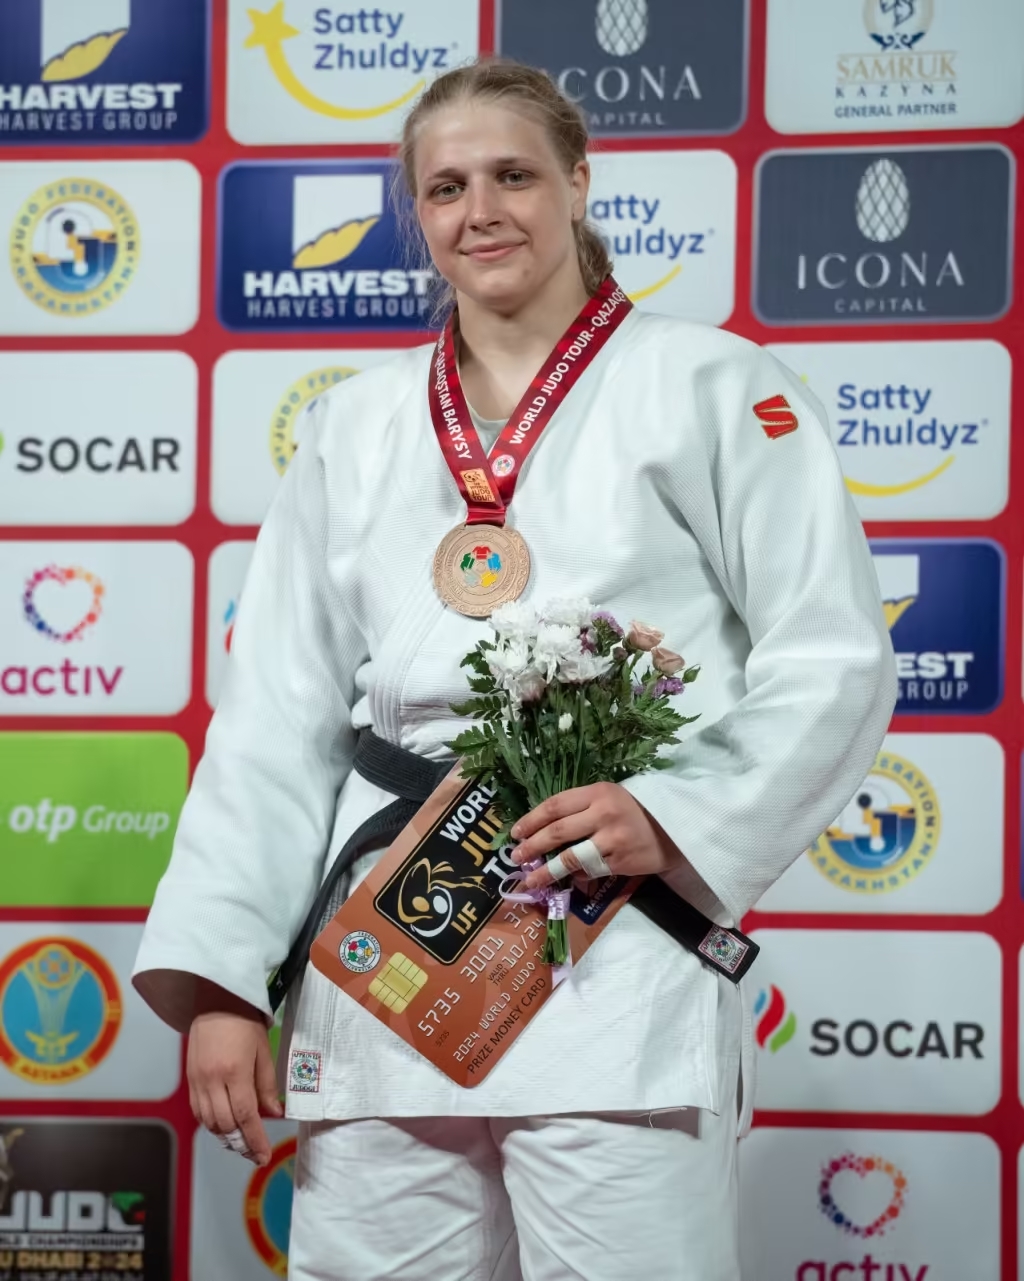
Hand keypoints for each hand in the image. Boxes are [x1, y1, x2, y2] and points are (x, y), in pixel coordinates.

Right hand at [187, 985, 282, 1166]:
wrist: (214, 1000)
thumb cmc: (244, 1021)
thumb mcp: (263, 1050)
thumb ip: (266, 1085)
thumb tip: (273, 1114)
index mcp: (234, 1072)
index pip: (245, 1117)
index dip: (255, 1140)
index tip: (263, 1156)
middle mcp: (212, 1081)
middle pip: (226, 1125)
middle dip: (241, 1144)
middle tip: (255, 1153)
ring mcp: (197, 1081)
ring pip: (210, 1122)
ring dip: (226, 1137)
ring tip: (241, 1142)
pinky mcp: (189, 1079)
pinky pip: (199, 1111)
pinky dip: (211, 1124)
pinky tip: (224, 1125)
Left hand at [509, 782, 683, 889]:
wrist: (676, 828)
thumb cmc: (637, 811)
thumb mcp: (610, 797)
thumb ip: (581, 808)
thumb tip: (544, 829)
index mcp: (598, 792)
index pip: (555, 805)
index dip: (531, 819)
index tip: (515, 832)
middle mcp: (603, 813)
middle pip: (557, 831)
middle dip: (532, 845)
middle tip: (516, 857)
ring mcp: (612, 839)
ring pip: (570, 857)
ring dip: (546, 870)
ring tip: (530, 879)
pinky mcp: (620, 862)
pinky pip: (589, 871)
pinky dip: (574, 877)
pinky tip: (563, 881)